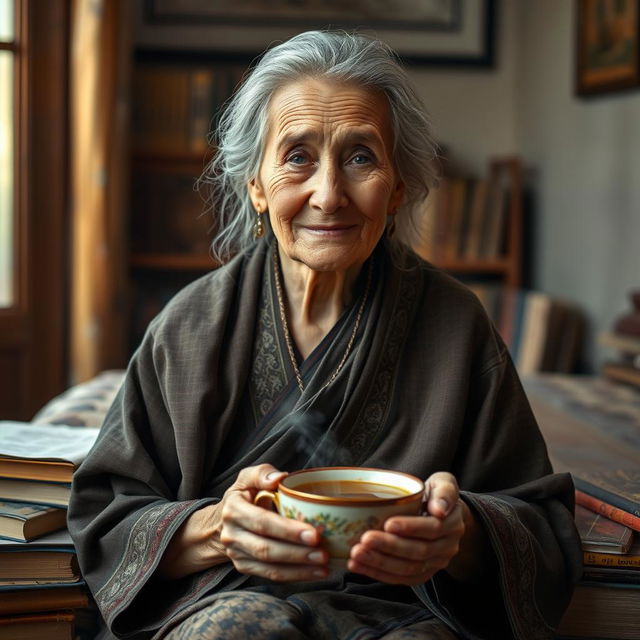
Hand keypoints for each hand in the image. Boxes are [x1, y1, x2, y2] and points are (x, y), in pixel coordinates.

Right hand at [216, 464, 329, 581]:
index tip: (314, 534)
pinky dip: (293, 576)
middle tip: (323, 553)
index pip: (262, 522)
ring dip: (298, 570)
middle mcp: (232, 534)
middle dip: (297, 553)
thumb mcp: (248, 477)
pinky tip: (313, 572)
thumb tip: (279, 478)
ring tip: (323, 566)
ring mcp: (236, 554)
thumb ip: (263, 473)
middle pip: (266, 549)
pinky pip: (270, 576)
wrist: (222, 521)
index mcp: (234, 509)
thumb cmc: (244, 495)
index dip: (288, 531)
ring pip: (269, 567)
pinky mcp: (244, 568)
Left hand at [347, 472, 469, 584]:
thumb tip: (439, 509)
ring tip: (357, 555)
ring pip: (408, 568)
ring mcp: (436, 563)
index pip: (432, 528)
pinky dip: (378, 574)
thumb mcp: (443, 483)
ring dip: (380, 563)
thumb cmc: (436, 494)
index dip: (410, 527)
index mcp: (452, 523)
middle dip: (389, 547)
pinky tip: (358, 565)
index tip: (388, 524)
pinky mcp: (423, 573)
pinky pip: (402, 579)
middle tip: (365, 540)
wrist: (442, 514)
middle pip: (418, 551)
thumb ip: (444, 491)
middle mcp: (447, 547)